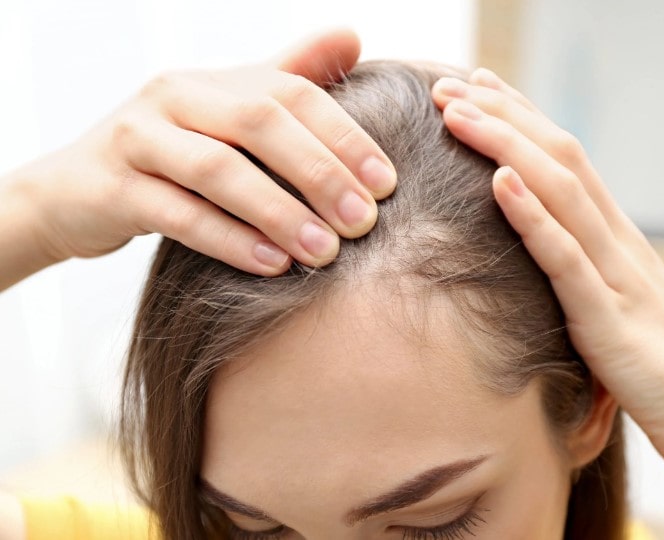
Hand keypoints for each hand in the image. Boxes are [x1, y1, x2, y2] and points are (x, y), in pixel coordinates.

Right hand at [6, 28, 395, 279]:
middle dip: (320, 173)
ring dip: (280, 212)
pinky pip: (177, 214)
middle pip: (259, 123)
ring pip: (218, 170)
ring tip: (326, 251)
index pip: (292, 93)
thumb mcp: (227, 114)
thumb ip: (287, 78)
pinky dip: (229, 239)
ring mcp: (137, 139)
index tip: (389, 184)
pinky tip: (272, 265)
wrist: (74, 192)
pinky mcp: (111, 187)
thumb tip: (353, 36)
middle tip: (364, 223)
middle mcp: (175, 96)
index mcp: (213, 79)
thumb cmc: (172, 155)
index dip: (345, 136)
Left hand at [431, 70, 663, 477]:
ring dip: (505, 146)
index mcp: (614, 236)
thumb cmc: (657, 361)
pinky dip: (531, 216)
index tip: (478, 88)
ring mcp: (613, 273)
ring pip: (559, 192)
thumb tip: (542, 249)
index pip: (565, 159)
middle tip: (451, 85)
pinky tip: (499, 181)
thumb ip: (582, 268)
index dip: (521, 118)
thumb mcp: (615, 299)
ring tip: (459, 113)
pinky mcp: (606, 316)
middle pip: (557, 158)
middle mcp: (615, 240)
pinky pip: (564, 256)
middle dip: (502, 116)